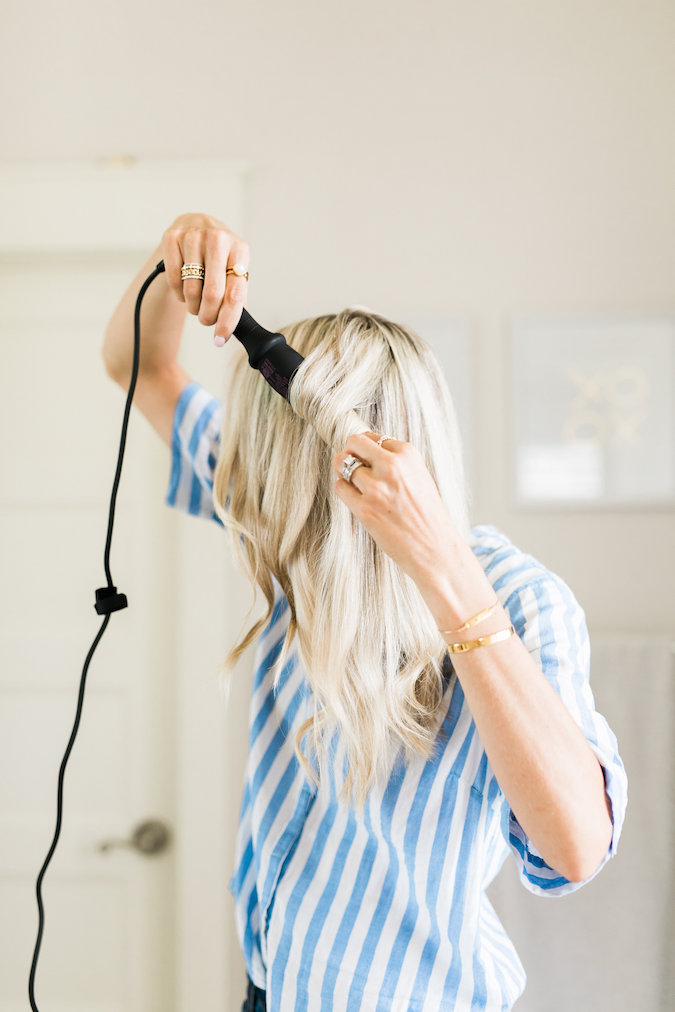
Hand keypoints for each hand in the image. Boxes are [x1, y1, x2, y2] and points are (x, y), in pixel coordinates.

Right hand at [160, 212, 249, 344]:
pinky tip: (184, 287)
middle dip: (208, 316)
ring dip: (193, 306)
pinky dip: (179, 293)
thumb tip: (240, 327)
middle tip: (206, 320)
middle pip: (213, 294)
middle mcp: (218, 238)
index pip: (235, 294)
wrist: (195, 226)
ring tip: (196, 302)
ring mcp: (193, 235)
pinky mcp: (172, 237)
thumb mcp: (233, 270)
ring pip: (191, 290)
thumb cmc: (218, 256)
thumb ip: (237, 296)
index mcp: (240, 249)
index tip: (220, 339)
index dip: (227, 321)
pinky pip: (174, 281)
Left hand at [331, 432, 460, 586]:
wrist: (435, 548)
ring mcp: (377, 488)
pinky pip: (340, 487)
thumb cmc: (428, 515)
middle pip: (354, 442)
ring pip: (342, 463)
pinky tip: (356, 499)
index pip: (373, 437)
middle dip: (350, 452)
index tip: (369, 461)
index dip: (368, 450)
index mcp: (408, 454)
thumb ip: (396, 461)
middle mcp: (392, 466)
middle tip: (353, 466)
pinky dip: (344, 490)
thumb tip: (366, 451)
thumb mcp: (419, 476)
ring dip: (343, 472)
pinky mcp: (365, 509)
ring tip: (354, 484)